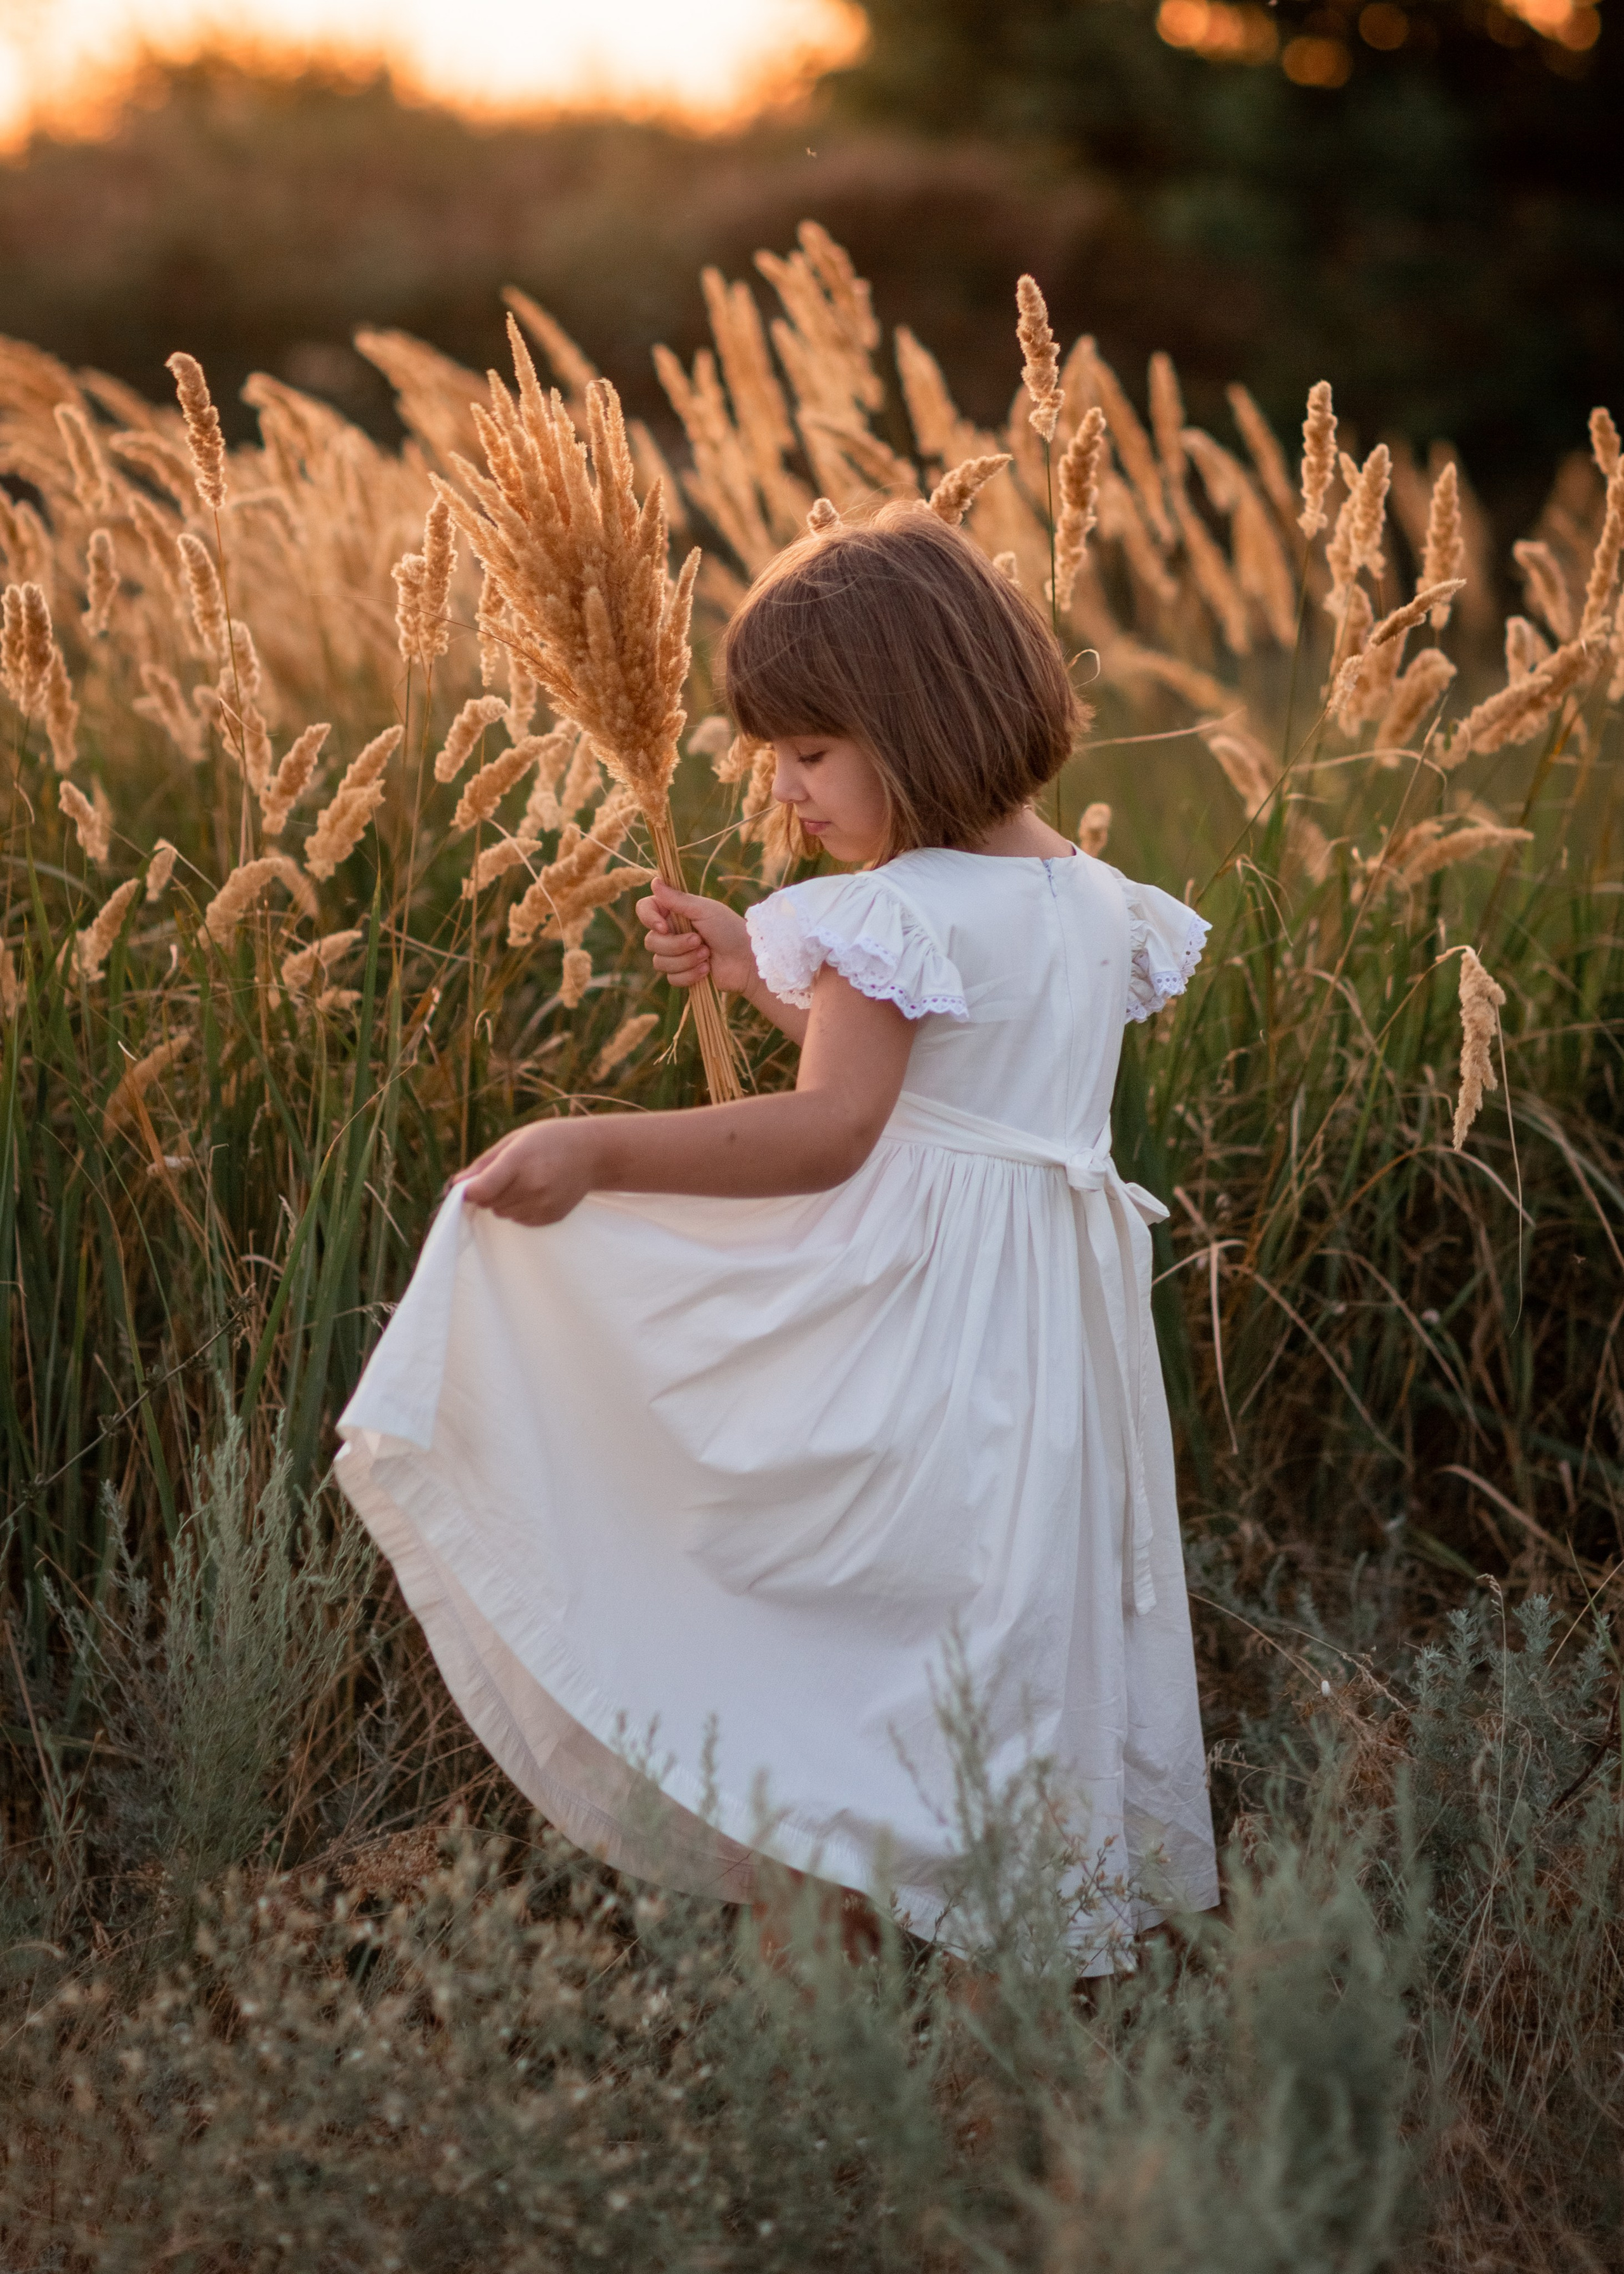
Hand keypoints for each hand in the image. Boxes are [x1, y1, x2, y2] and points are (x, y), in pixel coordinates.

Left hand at [452, 1118, 598, 1225]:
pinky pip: (519, 1220)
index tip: (469, 1185)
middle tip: (505, 1174)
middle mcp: (532, 1186)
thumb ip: (484, 1163)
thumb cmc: (551, 1140)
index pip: (481, 1190)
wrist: (593, 1154)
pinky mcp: (550, 1217)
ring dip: (504, 1201)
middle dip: (488, 1191)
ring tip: (524, 1180)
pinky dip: (520, 1208)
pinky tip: (536, 1191)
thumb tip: (457, 1184)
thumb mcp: (516, 1140)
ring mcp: (543, 1204)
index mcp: (520, 1161)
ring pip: (502, 1213)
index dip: (469, 1190)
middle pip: (489, 1203)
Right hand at [636, 876, 757, 996]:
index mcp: (674, 912)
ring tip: (707, 955)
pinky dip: (690, 975)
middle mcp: (672, 932)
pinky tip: (707, 969)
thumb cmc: (730, 929)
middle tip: (700, 941)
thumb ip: (677, 898)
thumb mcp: (704, 910)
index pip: (645, 909)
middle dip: (677, 945)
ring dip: (686, 960)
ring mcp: (676, 955)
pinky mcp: (683, 974)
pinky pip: (672, 979)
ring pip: (660, 962)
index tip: (664, 927)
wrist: (747, 960)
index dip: (649, 919)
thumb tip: (654, 881)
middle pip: (651, 942)